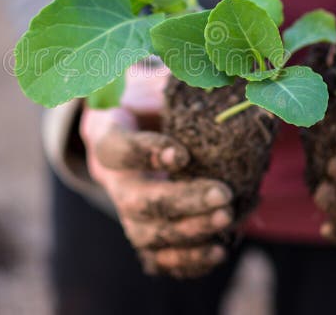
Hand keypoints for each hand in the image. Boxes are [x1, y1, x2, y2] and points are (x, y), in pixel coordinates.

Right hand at [80, 65, 232, 277]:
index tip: (181, 154)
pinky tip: (218, 251)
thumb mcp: (158, 81)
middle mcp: (112, 177)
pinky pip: (157, 257)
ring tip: (226, 220)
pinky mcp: (144, 231)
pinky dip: (186, 260)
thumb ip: (177, 82)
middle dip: (180, 201)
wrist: (139, 123)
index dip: (145, 153)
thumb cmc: (153, 98)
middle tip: (222, 195)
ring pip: (146, 234)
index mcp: (109, 134)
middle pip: (135, 201)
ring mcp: (126, 209)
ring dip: (187, 232)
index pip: (117, 148)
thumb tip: (226, 76)